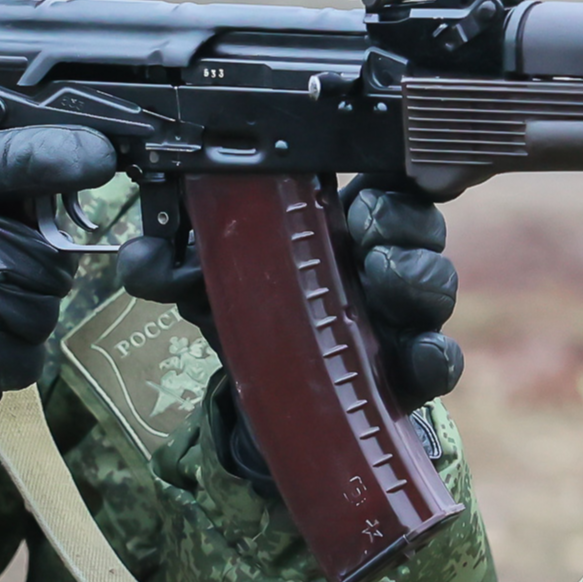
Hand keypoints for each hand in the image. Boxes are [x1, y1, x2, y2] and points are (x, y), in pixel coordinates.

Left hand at [116, 175, 465, 491]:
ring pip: (437, 284)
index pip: (386, 181)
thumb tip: (140, 256)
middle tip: (367, 232)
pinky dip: (436, 355)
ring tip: (380, 277)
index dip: (392, 175)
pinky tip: (416, 353)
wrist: (262, 405)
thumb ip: (172, 265)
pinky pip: (442, 360)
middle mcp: (379, 264)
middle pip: (422, 225)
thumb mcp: (207, 285)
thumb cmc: (249, 324)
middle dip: (403, 221)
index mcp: (338, 227)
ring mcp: (400, 319)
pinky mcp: (409, 376)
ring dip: (416, 277)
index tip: (368, 182)